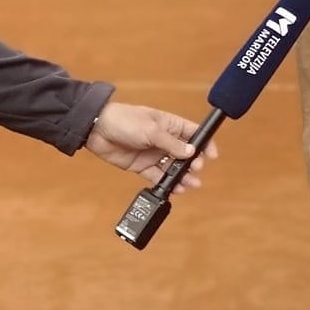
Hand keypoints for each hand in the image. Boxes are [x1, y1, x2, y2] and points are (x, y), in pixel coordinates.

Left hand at [85, 101, 216, 190]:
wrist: (97, 130)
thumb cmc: (124, 120)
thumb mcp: (150, 130)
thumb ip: (171, 143)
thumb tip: (191, 152)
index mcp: (168, 124)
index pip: (192, 133)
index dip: (204, 143)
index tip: (212, 155)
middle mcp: (163, 139)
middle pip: (185, 153)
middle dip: (193, 163)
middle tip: (196, 170)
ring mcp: (153, 153)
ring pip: (173, 167)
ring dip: (183, 176)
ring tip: (190, 185)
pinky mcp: (142, 166)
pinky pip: (158, 176)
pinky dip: (167, 183)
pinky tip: (175, 189)